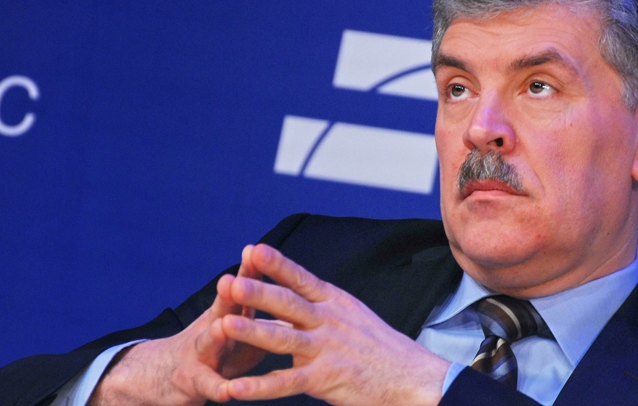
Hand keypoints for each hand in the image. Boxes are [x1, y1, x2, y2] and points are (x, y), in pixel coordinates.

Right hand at [89, 245, 268, 405]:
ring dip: (215, 336)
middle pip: (222, 309)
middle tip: (232, 280)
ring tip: (221, 328)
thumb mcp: (238, 327)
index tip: (256, 250)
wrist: (162, 374)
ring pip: (208, 343)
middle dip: (228, 295)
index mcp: (227, 313)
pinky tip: (228, 391)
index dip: (248, 271)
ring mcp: (200, 354)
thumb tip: (300, 302)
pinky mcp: (193, 382)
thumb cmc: (214, 348)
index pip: (239, 288)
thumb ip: (265, 315)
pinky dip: (218, 388)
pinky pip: (209, 386)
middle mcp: (212, 328)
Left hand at [218, 244, 450, 405]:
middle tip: (230, 280)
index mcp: (335, 302)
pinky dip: (260, 387)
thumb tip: (290, 300)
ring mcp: (327, 350)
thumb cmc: (380, 348)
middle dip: (257, 292)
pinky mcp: (326, 379)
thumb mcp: (353, 316)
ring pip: (284, 339)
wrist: (413, 377)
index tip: (253, 249)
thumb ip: (320, 309)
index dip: (276, 263)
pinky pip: (287, 383)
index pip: (301, 278)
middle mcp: (329, 321)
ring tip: (224, 324)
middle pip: (288, 303)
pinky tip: (236, 389)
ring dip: (252, 331)